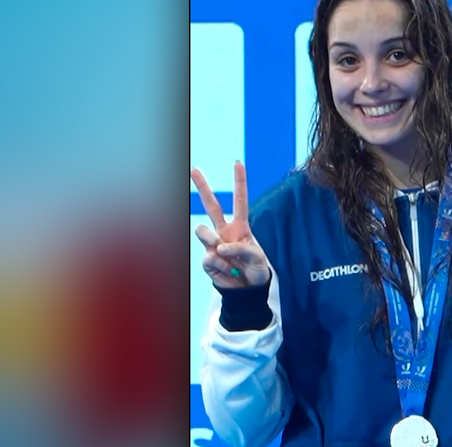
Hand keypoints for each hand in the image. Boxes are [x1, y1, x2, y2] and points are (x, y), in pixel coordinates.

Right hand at [190, 162, 270, 288]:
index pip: (240, 200)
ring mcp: (213, 244)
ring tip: (225, 254)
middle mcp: (224, 231)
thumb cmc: (255, 268)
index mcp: (240, 226)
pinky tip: (228, 270)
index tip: (238, 163)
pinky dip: (221, 265)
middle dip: (202, 187)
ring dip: (212, 240)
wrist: (246, 289)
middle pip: (211, 205)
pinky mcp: (206, 259)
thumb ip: (242, 248)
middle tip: (194, 169)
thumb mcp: (257, 257)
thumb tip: (220, 247)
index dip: (239, 182)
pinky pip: (209, 257)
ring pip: (202, 231)